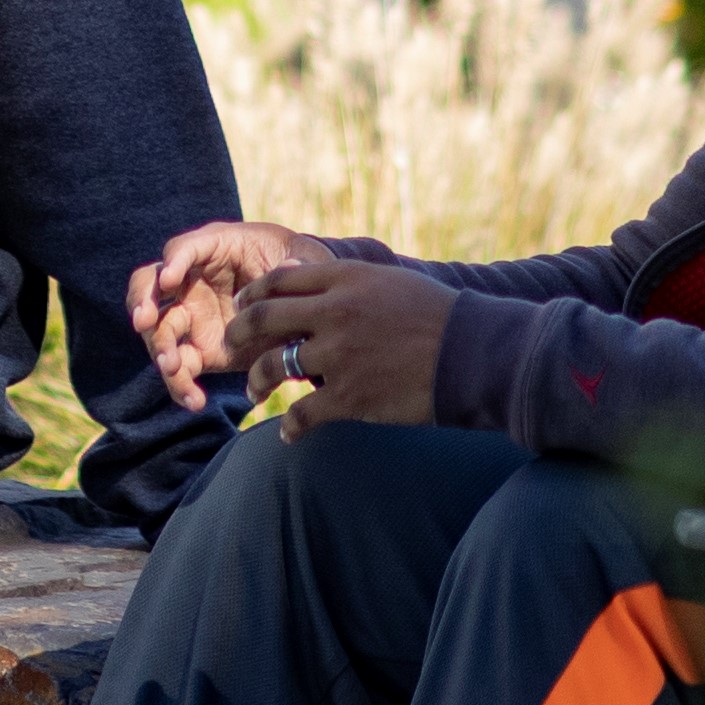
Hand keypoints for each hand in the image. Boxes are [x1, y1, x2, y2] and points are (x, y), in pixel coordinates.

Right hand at [122, 219, 331, 414]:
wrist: (308, 305)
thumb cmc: (300, 267)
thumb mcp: (306, 259)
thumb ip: (299, 264)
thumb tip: (289, 270)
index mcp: (214, 249)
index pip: (183, 250)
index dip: (173, 263)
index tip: (169, 280)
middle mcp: (192, 281)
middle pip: (150, 286)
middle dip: (143, 302)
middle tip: (145, 322)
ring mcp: (192, 317)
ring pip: (159, 331)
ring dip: (160, 349)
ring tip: (174, 369)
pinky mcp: (200, 350)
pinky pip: (179, 368)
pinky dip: (181, 385)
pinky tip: (195, 400)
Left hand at [234, 254, 455, 428]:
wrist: (473, 354)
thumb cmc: (437, 315)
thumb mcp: (388, 281)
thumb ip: (343, 278)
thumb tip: (299, 270)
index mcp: (343, 279)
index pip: (279, 280)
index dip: (253, 293)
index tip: (242, 305)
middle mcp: (333, 313)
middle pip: (264, 318)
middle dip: (240, 332)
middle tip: (231, 343)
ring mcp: (339, 356)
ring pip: (275, 367)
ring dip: (258, 381)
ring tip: (254, 391)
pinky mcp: (350, 397)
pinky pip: (302, 414)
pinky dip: (290, 426)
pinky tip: (287, 434)